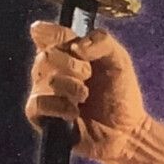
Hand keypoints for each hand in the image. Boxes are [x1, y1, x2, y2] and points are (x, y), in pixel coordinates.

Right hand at [25, 22, 146, 162]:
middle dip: (71, 65)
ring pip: (43, 79)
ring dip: (70, 86)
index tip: (74, 46)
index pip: (44, 33)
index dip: (54, 34)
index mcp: (65, 51)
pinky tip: (74, 112)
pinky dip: (58, 106)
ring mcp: (44, 93)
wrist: (126, 130)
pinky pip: (37, 104)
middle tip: (89, 76)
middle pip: (45, 55)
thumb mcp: (119, 59)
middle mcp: (50, 69)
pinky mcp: (42, 118)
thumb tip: (76, 47)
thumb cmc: (120, 93)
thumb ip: (101, 41)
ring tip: (85, 96)